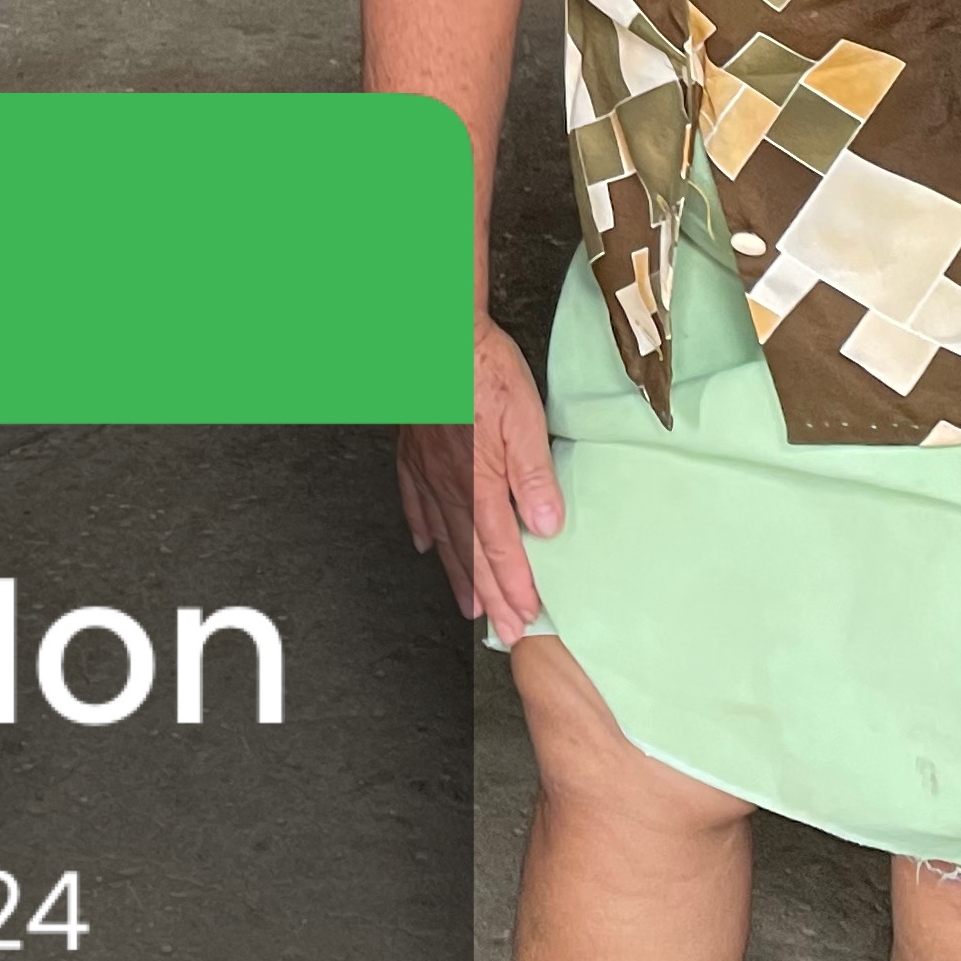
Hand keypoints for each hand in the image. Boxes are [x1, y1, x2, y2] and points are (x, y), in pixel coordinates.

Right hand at [396, 316, 560, 632]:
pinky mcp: (413, 452)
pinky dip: (423, 529)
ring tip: (470, 605)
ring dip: (459, 575)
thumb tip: (546, 526)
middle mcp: (448, 484)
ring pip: (444, 536)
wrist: (434, 332)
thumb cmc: (480, 366)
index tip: (527, 616)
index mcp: (478, 479)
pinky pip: (415, 502)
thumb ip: (534, 474)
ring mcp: (426, 470)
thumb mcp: (523, 416)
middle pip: (471, 553)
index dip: (515, 586)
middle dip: (490, 596)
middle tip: (504, 628)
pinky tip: (425, 544)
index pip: (499, 548)